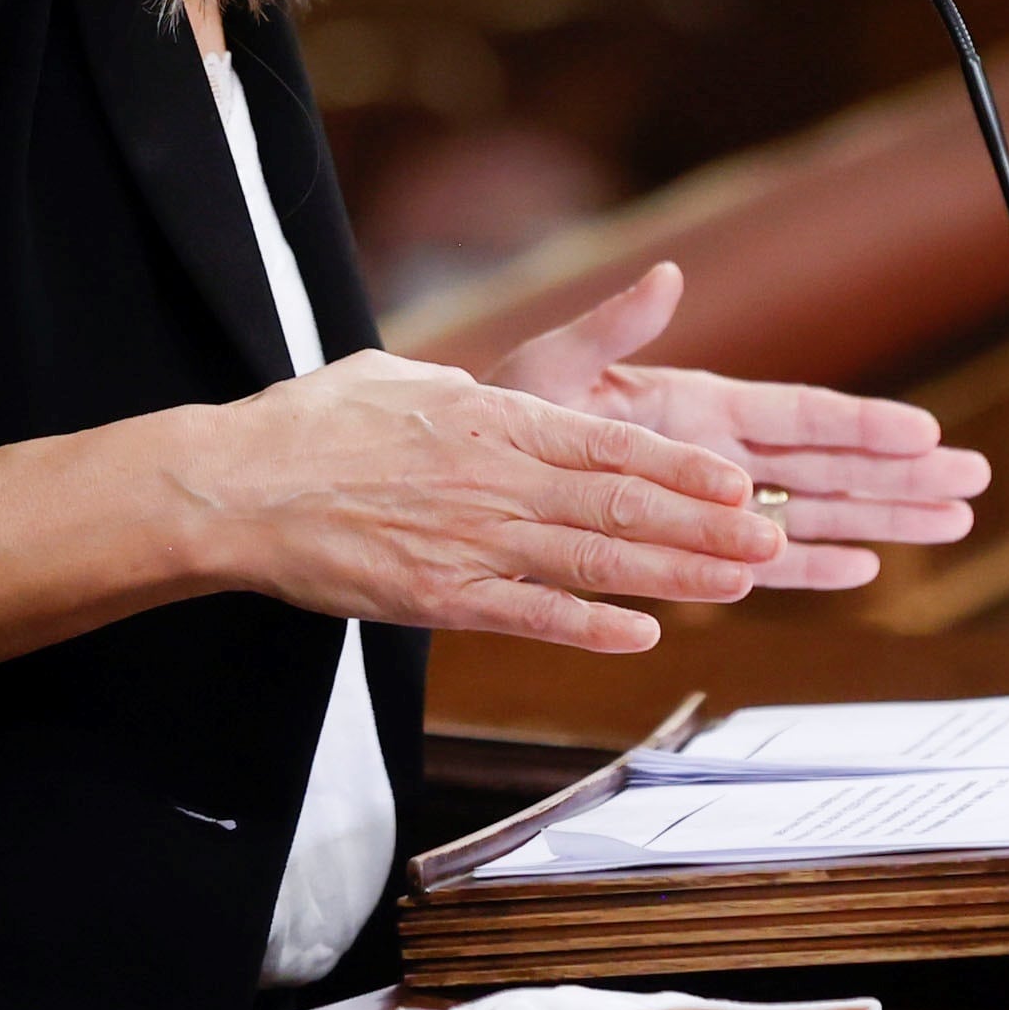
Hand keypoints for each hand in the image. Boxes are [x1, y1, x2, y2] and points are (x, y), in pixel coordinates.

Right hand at [187, 350, 785, 651]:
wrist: (237, 485)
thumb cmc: (315, 424)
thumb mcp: (405, 376)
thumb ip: (473, 388)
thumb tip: (504, 391)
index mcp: (493, 418)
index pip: (609, 442)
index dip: (680, 465)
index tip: (739, 479)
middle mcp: (495, 478)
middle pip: (620, 504)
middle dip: (703, 524)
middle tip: (772, 538)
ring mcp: (470, 541)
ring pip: (591, 561)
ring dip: (671, 575)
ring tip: (738, 582)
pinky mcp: (438, 595)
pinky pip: (527, 615)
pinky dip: (587, 625)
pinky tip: (641, 633)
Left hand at [490, 262, 990, 590]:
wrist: (463, 479)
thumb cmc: (504, 412)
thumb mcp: (552, 364)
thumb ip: (613, 327)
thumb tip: (665, 275)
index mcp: (696, 403)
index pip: (799, 414)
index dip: (863, 425)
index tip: (926, 430)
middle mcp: (718, 455)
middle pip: (830, 467)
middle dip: (902, 476)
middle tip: (976, 481)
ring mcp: (712, 505)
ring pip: (815, 515)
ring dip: (883, 520)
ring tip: (952, 523)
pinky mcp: (691, 549)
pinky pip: (765, 563)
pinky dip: (814, 568)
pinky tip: (867, 569)